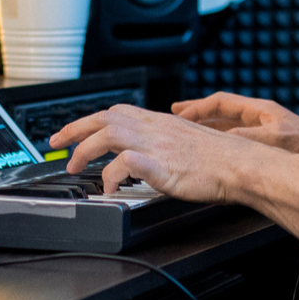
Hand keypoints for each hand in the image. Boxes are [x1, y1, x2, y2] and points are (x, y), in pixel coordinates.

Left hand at [48, 104, 254, 202]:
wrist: (242, 164)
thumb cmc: (222, 159)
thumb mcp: (188, 140)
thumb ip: (165, 141)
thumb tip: (149, 151)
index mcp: (160, 121)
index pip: (116, 111)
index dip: (90, 119)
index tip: (73, 131)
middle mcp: (155, 128)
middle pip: (104, 118)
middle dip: (74, 129)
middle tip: (56, 144)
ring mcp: (157, 145)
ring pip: (108, 134)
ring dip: (85, 150)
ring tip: (75, 167)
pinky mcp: (161, 166)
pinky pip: (125, 164)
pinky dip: (110, 175)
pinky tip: (108, 188)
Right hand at [170, 91, 298, 154]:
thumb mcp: (272, 139)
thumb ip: (245, 137)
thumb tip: (220, 138)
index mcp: (260, 109)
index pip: (221, 102)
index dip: (198, 107)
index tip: (179, 113)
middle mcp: (259, 117)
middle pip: (221, 111)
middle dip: (198, 113)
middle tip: (176, 114)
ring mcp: (262, 130)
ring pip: (227, 125)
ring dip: (207, 127)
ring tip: (188, 131)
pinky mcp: (266, 144)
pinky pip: (236, 139)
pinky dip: (220, 142)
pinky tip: (212, 151)